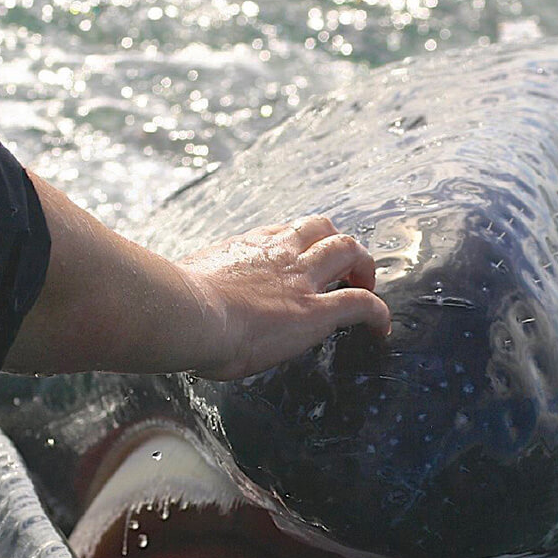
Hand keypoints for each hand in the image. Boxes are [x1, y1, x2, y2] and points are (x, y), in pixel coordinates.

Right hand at [180, 216, 391, 380]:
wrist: (188, 313)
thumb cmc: (177, 304)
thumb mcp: (186, 281)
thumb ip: (197, 285)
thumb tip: (187, 302)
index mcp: (248, 247)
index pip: (284, 231)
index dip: (300, 243)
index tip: (300, 259)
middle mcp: (280, 253)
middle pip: (324, 228)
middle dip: (338, 245)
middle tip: (342, 271)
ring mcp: (302, 280)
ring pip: (349, 250)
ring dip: (363, 266)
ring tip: (365, 287)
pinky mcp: (316, 311)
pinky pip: (362, 304)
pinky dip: (377, 312)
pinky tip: (380, 328)